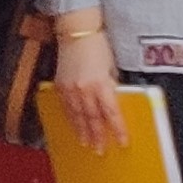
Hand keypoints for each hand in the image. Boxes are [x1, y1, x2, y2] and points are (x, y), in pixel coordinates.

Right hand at [52, 27, 126, 151]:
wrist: (77, 33)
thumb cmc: (98, 46)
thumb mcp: (112, 67)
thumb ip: (112, 86)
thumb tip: (113, 102)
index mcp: (100, 84)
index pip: (111, 113)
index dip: (117, 129)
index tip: (122, 141)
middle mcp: (84, 89)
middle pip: (92, 119)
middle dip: (97, 136)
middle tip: (99, 149)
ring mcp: (70, 89)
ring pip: (77, 116)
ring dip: (82, 131)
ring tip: (86, 143)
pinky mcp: (61, 86)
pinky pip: (66, 107)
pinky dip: (71, 118)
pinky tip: (74, 125)